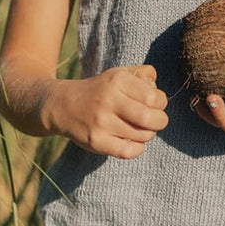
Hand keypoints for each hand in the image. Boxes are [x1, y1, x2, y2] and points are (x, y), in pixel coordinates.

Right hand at [43, 64, 167, 158]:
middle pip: (150, 118)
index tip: (156, 104)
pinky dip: (138, 149)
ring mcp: (101, 123)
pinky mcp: (96, 142)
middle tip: (156, 120)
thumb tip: (157, 85)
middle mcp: (108, 100)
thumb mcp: (119, 73)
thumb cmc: (100, 90)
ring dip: (149, 134)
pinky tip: (134, 141)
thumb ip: (142, 73)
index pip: (154, 97)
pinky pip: (128, 152)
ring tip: (142, 129)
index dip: (161, 102)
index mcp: (117, 81)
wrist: (64, 106)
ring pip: (142, 136)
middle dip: (160, 121)